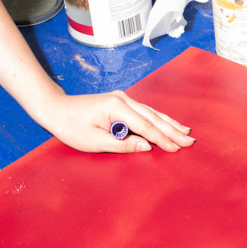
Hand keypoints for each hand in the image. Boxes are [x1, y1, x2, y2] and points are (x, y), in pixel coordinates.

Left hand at [38, 90, 194, 153]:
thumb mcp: (95, 141)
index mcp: (116, 108)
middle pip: (153, 117)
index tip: (177, 149)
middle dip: (172, 131)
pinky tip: (169, 123)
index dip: (162, 139)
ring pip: (152, 113)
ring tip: (186, 132)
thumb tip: (147, 146)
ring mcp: (123, 99)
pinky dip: (159, 119)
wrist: (56, 109)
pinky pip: (145, 112)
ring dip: (169, 124)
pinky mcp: (121, 102)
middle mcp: (123, 100)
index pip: (145, 126)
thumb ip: (123, 144)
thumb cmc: (71, 126)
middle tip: (190, 141)